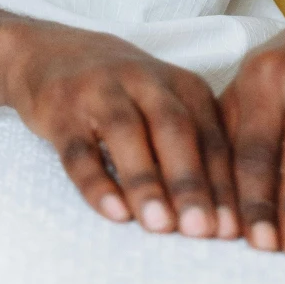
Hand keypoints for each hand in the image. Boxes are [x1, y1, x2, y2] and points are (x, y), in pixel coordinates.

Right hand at [3, 22, 238, 240]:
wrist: (52, 53)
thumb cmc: (127, 96)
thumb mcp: (168, 108)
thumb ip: (196, 152)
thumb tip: (226, 221)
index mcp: (183, 86)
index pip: (211, 137)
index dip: (223, 183)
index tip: (232, 230)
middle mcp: (145, 82)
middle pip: (174, 130)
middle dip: (190, 183)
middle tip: (201, 230)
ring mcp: (100, 92)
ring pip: (126, 134)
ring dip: (146, 181)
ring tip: (160, 226)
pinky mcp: (61, 111)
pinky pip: (79, 149)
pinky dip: (97, 182)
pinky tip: (114, 212)